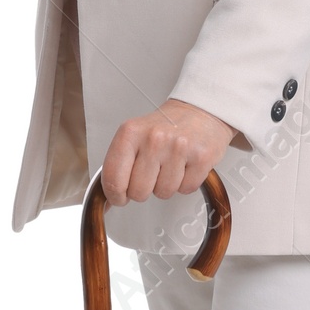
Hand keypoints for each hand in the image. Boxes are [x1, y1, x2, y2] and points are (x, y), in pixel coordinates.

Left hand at [101, 99, 234, 207]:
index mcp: (130, 132)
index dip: (115, 195)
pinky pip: (186, 189)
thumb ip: (118, 164)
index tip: (119, 197)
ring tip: (170, 166)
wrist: (198, 111)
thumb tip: (107, 198)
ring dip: (166, 185)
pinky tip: (185, 166)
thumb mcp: (134, 135)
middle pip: (138, 191)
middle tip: (151, 174)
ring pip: (163, 193)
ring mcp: (179, 147)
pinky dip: (185, 183)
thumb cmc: (164, 127)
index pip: (113, 178)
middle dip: (143, 190)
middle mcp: (154, 138)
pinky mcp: (201, 157)